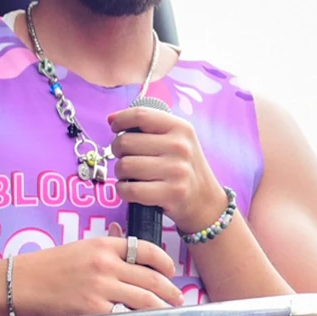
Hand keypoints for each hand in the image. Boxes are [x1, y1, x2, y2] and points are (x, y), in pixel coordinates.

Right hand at [10, 228, 183, 315]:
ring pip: (144, 300)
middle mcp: (106, 265)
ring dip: (161, 307)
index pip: (145, 249)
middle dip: (170, 290)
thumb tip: (134, 254)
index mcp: (104, 245)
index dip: (164, 261)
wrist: (24, 282)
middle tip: (178, 297)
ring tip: (168, 312)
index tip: (171, 270)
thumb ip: (108, 250)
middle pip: (152, 278)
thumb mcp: (81, 247)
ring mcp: (100, 289)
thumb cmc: (51, 265)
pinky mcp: (93, 310)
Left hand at [107, 105, 229, 235]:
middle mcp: (180, 147)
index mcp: (180, 128)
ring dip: (120, 173)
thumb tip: (111, 119)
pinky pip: (130, 189)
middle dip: (117, 151)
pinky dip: (123, 190)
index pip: (140, 115)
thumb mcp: (176, 139)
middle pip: (126, 142)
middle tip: (126, 157)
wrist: (205, 200)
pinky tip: (130, 189)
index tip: (115, 128)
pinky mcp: (171, 193)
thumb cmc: (182, 167)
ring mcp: (176, 170)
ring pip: (125, 166)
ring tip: (130, 175)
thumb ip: (147, 127)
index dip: (121, 120)